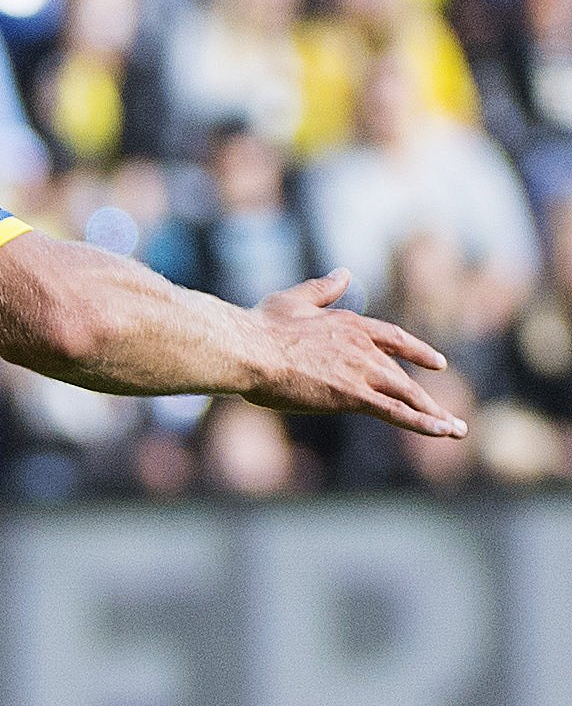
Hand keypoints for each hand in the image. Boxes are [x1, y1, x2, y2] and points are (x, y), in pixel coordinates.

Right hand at [247, 274, 464, 438]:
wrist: (251, 349)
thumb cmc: (261, 327)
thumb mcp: (293, 300)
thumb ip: (322, 289)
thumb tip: (344, 274)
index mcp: (350, 325)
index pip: (394, 339)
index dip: (417, 352)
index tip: (437, 363)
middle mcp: (364, 348)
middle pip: (403, 375)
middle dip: (427, 397)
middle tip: (447, 415)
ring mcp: (362, 372)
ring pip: (408, 395)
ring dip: (434, 414)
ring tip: (454, 429)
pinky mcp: (354, 396)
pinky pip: (397, 412)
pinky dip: (423, 423)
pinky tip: (442, 432)